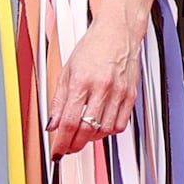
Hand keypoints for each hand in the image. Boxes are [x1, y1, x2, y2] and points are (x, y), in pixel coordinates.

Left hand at [50, 19, 145, 155]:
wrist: (118, 32)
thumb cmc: (94, 46)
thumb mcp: (68, 70)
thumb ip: (59, 100)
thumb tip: (52, 124)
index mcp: (82, 81)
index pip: (69, 122)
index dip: (61, 142)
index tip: (57, 151)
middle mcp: (102, 88)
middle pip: (87, 130)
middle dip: (75, 144)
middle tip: (68, 148)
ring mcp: (118, 92)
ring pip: (104, 130)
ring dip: (91, 138)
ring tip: (83, 134)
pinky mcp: (130, 95)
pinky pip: (120, 124)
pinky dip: (108, 131)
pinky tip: (100, 126)